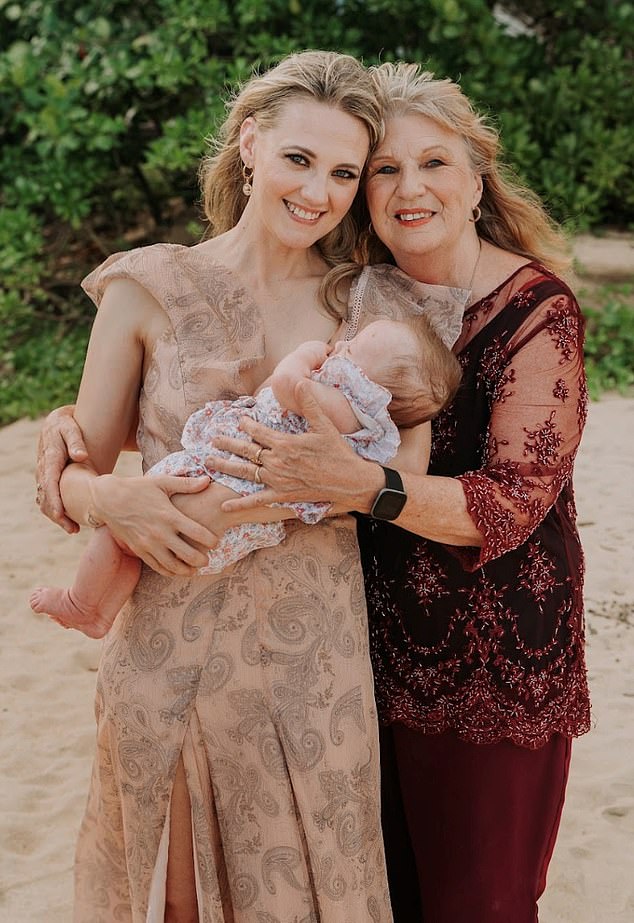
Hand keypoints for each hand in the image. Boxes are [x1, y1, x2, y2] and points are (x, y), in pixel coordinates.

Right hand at [36, 405, 86, 532]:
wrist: (58, 422)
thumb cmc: (69, 423)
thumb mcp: (71, 427)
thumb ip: (76, 441)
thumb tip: (81, 456)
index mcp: (49, 457)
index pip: (49, 483)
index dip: (54, 500)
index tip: (60, 515)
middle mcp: (43, 469)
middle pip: (46, 497)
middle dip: (57, 515)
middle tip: (73, 529)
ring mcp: (44, 475)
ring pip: (45, 500)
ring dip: (57, 517)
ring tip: (74, 529)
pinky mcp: (48, 479)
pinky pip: (48, 498)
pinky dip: (56, 510)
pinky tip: (70, 520)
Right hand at [92, 473, 218, 575]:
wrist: (108, 499)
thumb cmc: (138, 488)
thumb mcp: (162, 482)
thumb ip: (186, 484)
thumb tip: (208, 480)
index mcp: (169, 515)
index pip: (197, 533)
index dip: (211, 540)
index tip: (216, 542)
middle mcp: (160, 533)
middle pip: (187, 554)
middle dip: (201, 560)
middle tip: (208, 560)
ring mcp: (148, 544)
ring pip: (172, 565)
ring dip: (186, 570)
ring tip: (195, 569)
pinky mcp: (138, 550)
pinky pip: (157, 566)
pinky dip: (169, 571)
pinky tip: (177, 571)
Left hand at [205, 379, 380, 513]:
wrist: (350, 481)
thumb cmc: (338, 453)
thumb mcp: (325, 425)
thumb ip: (309, 403)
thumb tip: (300, 381)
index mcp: (285, 443)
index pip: (258, 431)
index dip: (246, 425)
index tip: (237, 420)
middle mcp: (277, 462)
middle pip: (246, 451)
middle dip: (227, 444)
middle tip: (212, 440)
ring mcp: (278, 480)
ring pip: (246, 472)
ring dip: (225, 467)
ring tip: (208, 463)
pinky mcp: (282, 495)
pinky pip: (257, 500)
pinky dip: (240, 503)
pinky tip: (224, 506)